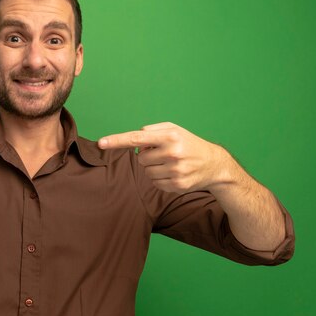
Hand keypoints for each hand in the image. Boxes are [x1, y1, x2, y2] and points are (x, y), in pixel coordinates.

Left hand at [98, 122, 229, 193]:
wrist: (214, 164)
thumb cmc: (188, 143)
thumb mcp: (174, 129)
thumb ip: (151, 130)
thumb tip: (135, 143)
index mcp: (170, 136)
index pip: (137, 138)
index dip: (117, 140)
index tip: (101, 143)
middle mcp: (173, 153)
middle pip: (141, 159)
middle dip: (148, 156)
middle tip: (165, 154)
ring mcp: (176, 171)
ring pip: (146, 172)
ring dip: (154, 168)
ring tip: (171, 163)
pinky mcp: (177, 185)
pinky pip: (154, 183)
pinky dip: (160, 178)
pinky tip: (174, 173)